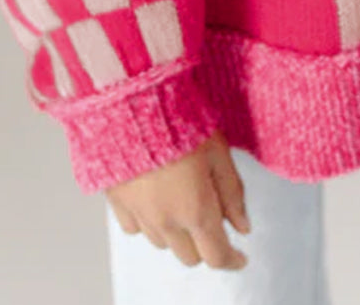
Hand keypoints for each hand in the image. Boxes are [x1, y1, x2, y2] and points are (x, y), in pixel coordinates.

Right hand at [105, 128, 251, 270]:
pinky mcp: (117, 202)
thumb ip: (232, 192)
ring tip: (184, 199)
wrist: (132, 100)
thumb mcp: (218, 150)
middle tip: (213, 217)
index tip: (240, 257)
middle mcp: (166, 220)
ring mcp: (139, 214)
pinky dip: (149, 222)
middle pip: (190, 255)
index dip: (232, 260)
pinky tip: (157, 198)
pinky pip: (135, 228)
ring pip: (163, 243)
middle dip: (205, 244)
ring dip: (178, 233)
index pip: (216, 255)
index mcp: (195, 209)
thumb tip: (242, 226)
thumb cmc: (178, 117)